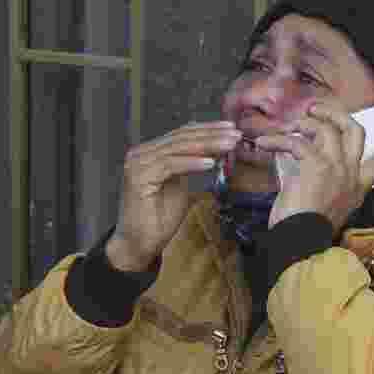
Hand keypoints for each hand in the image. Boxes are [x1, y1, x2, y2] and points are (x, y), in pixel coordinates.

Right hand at [107, 121, 240, 270]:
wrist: (140, 244)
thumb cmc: (159, 219)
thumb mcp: (181, 187)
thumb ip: (192, 168)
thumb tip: (216, 154)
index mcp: (150, 153)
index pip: (182, 134)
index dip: (207, 129)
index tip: (231, 129)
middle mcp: (141, 153)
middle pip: (181, 137)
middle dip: (211, 135)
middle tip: (235, 135)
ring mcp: (138, 163)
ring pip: (178, 148)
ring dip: (207, 145)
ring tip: (228, 146)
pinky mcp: (139, 177)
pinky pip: (170, 165)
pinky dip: (192, 163)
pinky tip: (210, 163)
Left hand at [256, 102, 373, 234]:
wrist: (302, 241)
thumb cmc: (308, 230)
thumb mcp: (328, 209)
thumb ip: (327, 188)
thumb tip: (310, 171)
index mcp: (357, 187)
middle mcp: (350, 173)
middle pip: (354, 131)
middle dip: (336, 115)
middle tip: (316, 110)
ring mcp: (335, 167)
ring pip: (326, 129)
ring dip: (304, 123)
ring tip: (287, 128)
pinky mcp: (315, 165)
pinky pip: (296, 142)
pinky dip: (276, 140)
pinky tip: (263, 142)